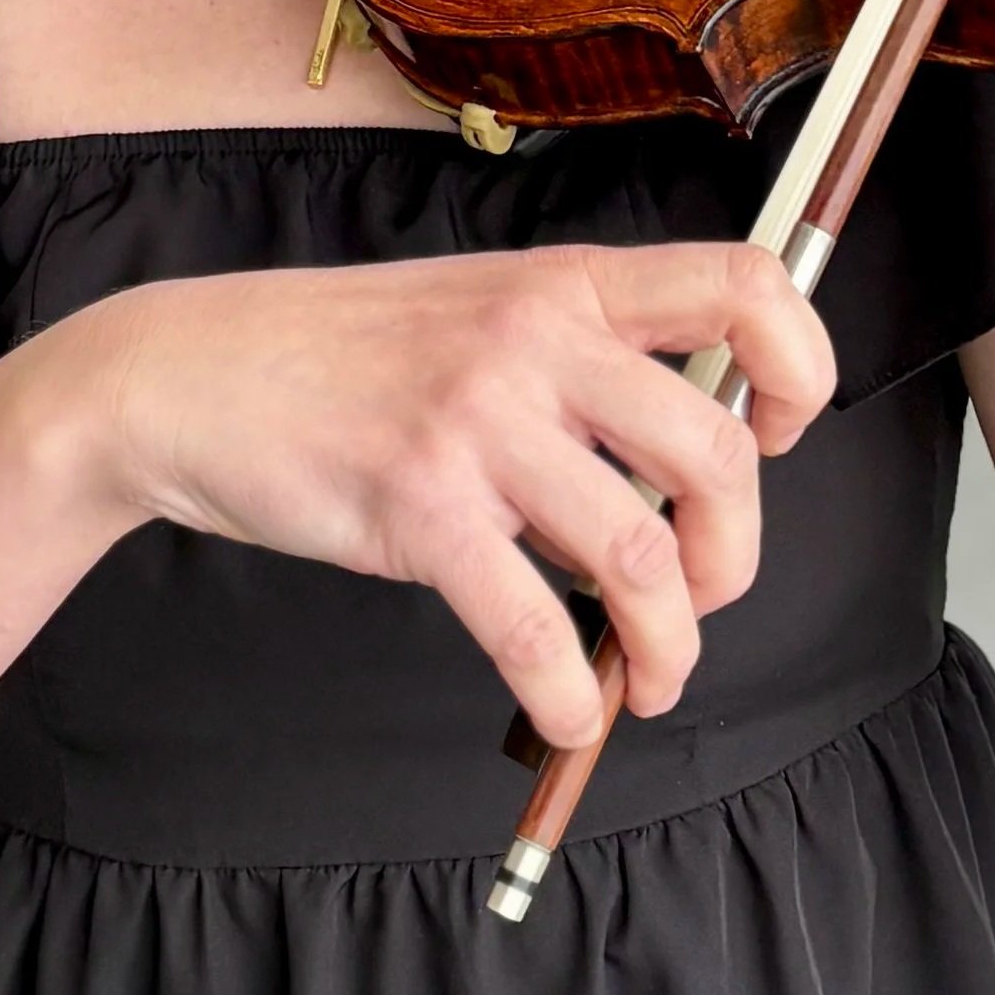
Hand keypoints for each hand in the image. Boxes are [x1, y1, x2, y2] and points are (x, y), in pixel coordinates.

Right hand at [71, 243, 835, 747]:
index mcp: (569, 283)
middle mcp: (538, 341)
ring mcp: (478, 423)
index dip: (800, 368)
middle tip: (705, 596)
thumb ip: (582, 358)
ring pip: (641, 557)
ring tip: (651, 676)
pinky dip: (571, 695)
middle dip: (736, 557)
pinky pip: (536, 629)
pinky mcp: (420, 509)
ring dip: (669, 646)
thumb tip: (695, 456)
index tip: (781, 437)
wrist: (194, 376)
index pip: (748, 286)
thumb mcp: (482, 310)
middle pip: (717, 454)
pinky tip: (567, 710)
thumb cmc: (347, 355)